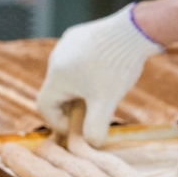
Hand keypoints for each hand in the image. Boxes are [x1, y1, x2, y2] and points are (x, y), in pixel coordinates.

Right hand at [36, 4, 162, 145]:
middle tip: (91, 113)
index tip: (77, 127)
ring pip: (66, 75)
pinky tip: (105, 74)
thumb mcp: (106, 103)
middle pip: (56, 91)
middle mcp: (56, 58)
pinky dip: (85, 73)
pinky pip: (75, 60)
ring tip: (100, 94)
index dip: (57, 122)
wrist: (133, 31)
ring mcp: (67, 43)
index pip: (44, 106)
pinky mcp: (78, 35)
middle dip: (70, 106)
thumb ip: (95, 128)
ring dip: (79, 89)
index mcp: (57, 75)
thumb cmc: (116, 68)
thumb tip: (92, 145)